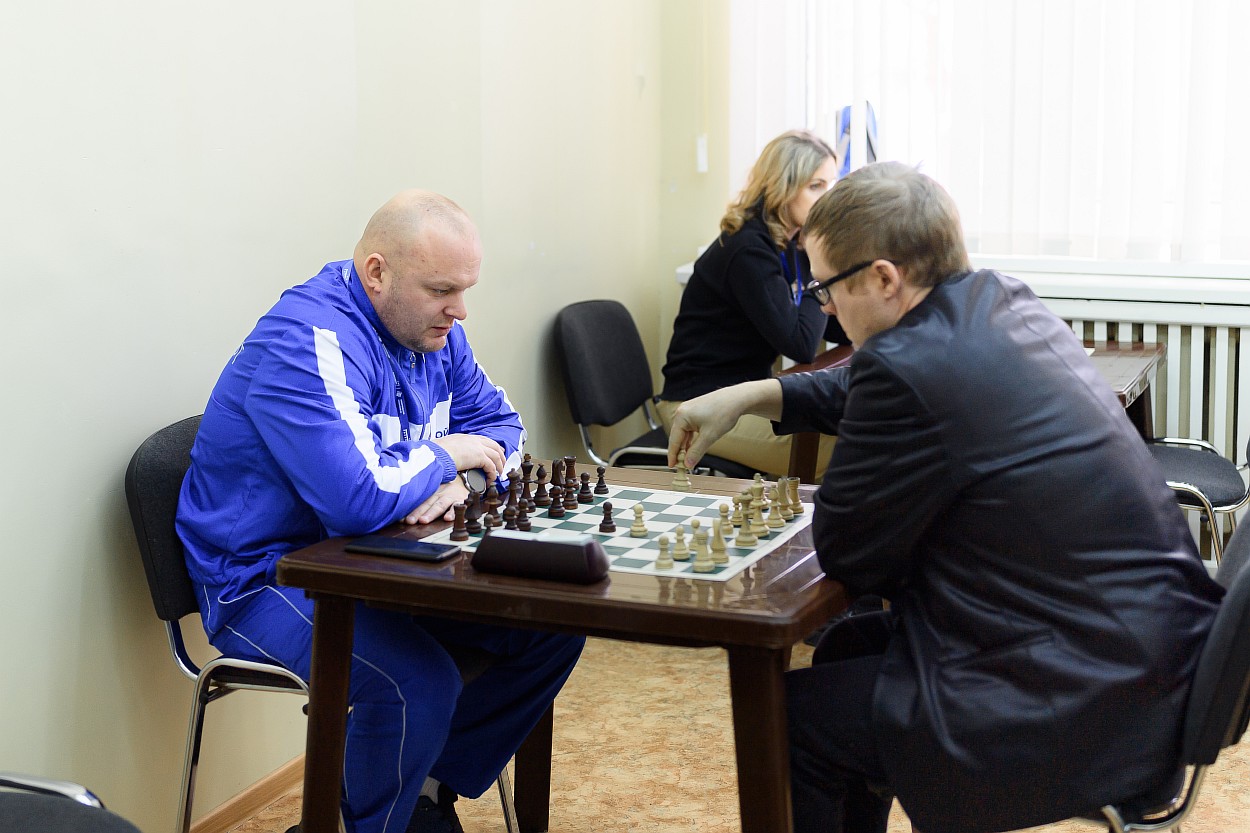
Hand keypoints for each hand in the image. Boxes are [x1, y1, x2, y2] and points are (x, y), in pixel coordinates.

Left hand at [404, 479, 468, 524]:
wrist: (466, 481)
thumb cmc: (446, 490)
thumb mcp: (434, 491)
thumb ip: (422, 502)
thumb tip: (403, 517)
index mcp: (431, 491)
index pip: (419, 501)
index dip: (410, 509)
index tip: (401, 518)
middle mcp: (439, 493)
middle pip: (427, 503)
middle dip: (417, 512)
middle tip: (410, 520)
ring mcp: (450, 497)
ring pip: (440, 505)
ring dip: (432, 513)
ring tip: (424, 520)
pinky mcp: (461, 500)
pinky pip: (457, 506)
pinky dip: (453, 512)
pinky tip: (448, 518)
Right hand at [433, 433, 506, 480]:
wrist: (437, 453)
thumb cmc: (437, 452)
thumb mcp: (446, 446)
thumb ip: (453, 449)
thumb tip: (451, 455)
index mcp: (467, 437)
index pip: (484, 440)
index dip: (493, 446)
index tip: (497, 452)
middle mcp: (474, 440)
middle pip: (495, 446)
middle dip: (501, 456)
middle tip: (502, 464)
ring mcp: (478, 447)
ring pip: (496, 456)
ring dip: (499, 466)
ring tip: (498, 474)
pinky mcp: (480, 457)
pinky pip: (491, 466)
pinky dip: (492, 474)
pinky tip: (490, 480)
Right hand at [666, 381, 783, 469]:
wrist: (737, 399)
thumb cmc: (724, 412)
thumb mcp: (709, 436)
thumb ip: (696, 452)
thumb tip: (687, 464)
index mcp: (681, 416)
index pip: (673, 440)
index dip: (672, 456)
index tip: (672, 467)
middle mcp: (682, 412)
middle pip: (677, 437)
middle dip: (680, 451)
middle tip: (683, 465)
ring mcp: (688, 410)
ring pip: (684, 433)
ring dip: (686, 446)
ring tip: (689, 458)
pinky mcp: (696, 411)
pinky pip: (690, 428)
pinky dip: (692, 438)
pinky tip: (694, 446)